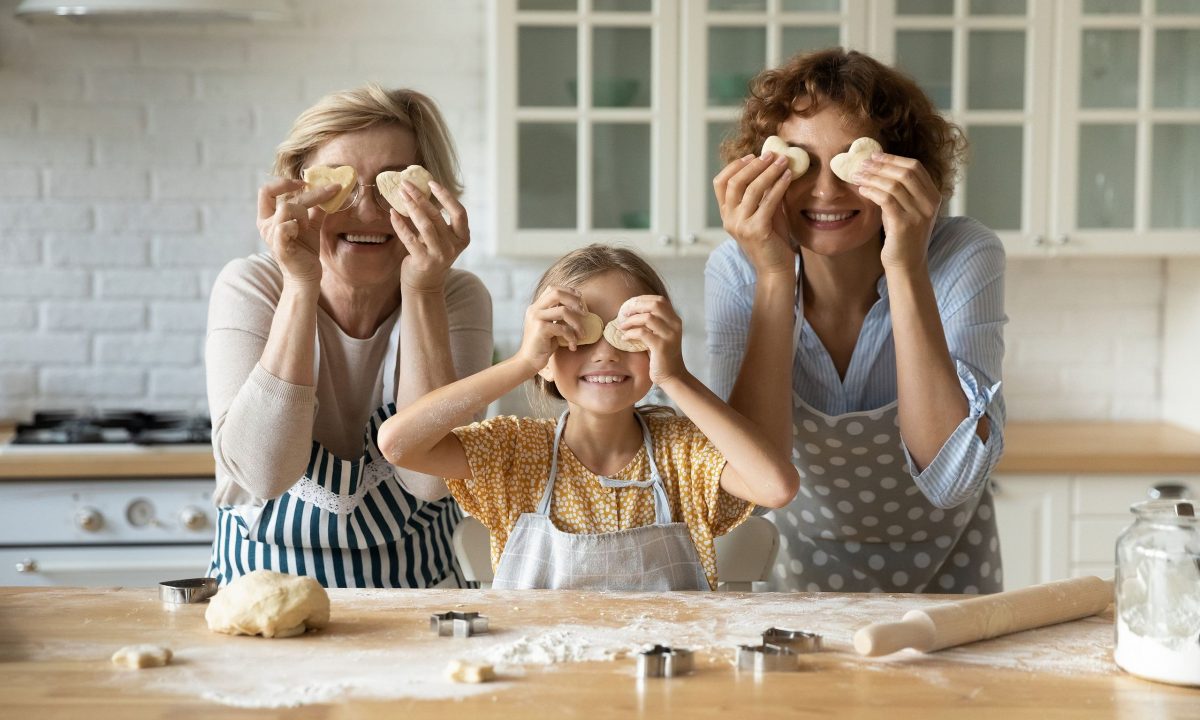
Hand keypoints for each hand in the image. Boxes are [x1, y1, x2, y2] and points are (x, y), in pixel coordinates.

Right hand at [256, 178, 337, 286]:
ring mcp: (271, 236)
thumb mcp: (311, 224)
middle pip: (285, 198)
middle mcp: (266, 225)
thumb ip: (315, 208)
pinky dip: (296, 225)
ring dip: (303, 213)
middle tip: (331, 190)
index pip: (266, 191)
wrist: (306, 275)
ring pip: (286, 208)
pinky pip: (285, 227)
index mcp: (269, 217)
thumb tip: (329, 191)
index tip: (303, 182)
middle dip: (311, 194)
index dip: (282, 183)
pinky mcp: (280, 247)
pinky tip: (301, 232)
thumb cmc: (305, 249)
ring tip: (308, 225)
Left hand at [392, 180, 470, 292]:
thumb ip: (437, 221)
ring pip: (425, 225)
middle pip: (437, 216)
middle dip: (420, 197)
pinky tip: (392, 213)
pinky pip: (409, 238)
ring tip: (400, 194)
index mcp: (462, 238)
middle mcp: (453, 246)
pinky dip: (400, 224)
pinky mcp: (423, 261)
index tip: (431, 182)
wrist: (425, 285)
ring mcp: (439, 255)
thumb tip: (420, 192)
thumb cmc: (432, 255)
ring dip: (411, 206)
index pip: (459, 212)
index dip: (446, 196)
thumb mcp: (442, 238)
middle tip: (406, 184)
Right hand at [515, 286, 588, 372]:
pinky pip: (563, 328)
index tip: (581, 299)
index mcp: (536, 306)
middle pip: (557, 293)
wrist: (528, 361)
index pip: (552, 288)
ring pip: (563, 311)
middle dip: (575, 301)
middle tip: (585, 313)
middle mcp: (534, 309)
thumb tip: (578, 307)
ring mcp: (536, 318)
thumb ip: (557, 315)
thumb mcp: (550, 326)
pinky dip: (572, 336)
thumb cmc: (542, 345)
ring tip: (582, 334)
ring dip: (577, 323)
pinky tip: (573, 345)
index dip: (569, 291)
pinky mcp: (540, 329)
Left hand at [617, 296, 685, 385]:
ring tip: (622, 326)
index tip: (629, 305)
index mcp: (675, 320)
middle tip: (624, 313)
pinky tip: (625, 338)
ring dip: (631, 320)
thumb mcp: (659, 335)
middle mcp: (675, 325)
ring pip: (647, 317)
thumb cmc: (662, 356)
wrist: (672, 376)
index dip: (643, 299)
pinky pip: (642, 333)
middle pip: (655, 304)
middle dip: (636, 306)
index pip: (660, 300)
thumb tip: (630, 312)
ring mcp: (669, 335)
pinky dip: (630, 334)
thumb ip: (651, 324)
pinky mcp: (661, 346)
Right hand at [713, 152, 794, 276]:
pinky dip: (779, 186)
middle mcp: (729, 219)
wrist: (775, 268)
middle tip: (771, 154)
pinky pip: (768, 201)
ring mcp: (740, 226)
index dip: (734, 166)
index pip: (720, 183)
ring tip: (783, 161)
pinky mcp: (756, 231)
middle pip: (735, 182)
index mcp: (726, 214)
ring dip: (768, 172)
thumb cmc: (771, 239)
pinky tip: (788, 177)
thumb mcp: (763, 211)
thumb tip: (774, 164)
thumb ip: (763, 192)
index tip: (752, 156)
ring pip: (751, 190)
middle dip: (754, 165)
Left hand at [852, 152, 940, 272]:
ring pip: (894, 184)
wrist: (906, 264)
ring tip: (857, 176)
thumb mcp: (906, 208)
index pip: (915, 167)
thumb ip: (899, 190)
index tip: (874, 156)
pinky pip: (886, 199)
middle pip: (905, 172)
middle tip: (862, 164)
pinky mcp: (905, 225)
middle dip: (881, 165)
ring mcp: (919, 214)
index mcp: (933, 196)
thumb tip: (876, 166)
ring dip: (872, 177)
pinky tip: (861, 190)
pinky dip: (872, 191)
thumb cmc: (902, 236)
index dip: (893, 159)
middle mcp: (930, 203)